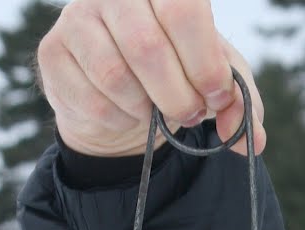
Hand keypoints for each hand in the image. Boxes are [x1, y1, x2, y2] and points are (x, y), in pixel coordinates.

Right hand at [36, 0, 265, 158]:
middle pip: (147, 46)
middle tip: (189, 115)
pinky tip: (126, 110)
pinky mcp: (54, 52)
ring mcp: (78, 17)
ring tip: (154, 109)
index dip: (204, 62)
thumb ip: (241, 106)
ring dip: (147, 109)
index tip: (217, 96)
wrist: (122, 96)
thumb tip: (250, 140)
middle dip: (178, 96)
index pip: (183, 8)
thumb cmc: (177, 76)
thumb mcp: (217, 86)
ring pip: (116, 75)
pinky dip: (120, 119)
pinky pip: (93, 99)